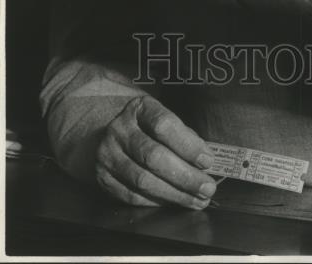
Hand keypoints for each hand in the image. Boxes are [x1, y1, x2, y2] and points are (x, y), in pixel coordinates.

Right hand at [95, 95, 215, 208]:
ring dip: (174, 194)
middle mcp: (120, 129)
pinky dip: (156, 202)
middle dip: (185, 176)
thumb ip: (184, 138)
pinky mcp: (103, 177)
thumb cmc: (147, 128)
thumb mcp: (164, 120)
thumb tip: (205, 162)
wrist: (108, 132)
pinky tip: (174, 202)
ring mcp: (107, 154)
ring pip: (143, 180)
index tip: (208, 161)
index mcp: (139, 108)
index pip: (163, 125)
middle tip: (207, 188)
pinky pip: (131, 196)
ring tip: (196, 200)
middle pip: (153, 156)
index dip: (187, 145)